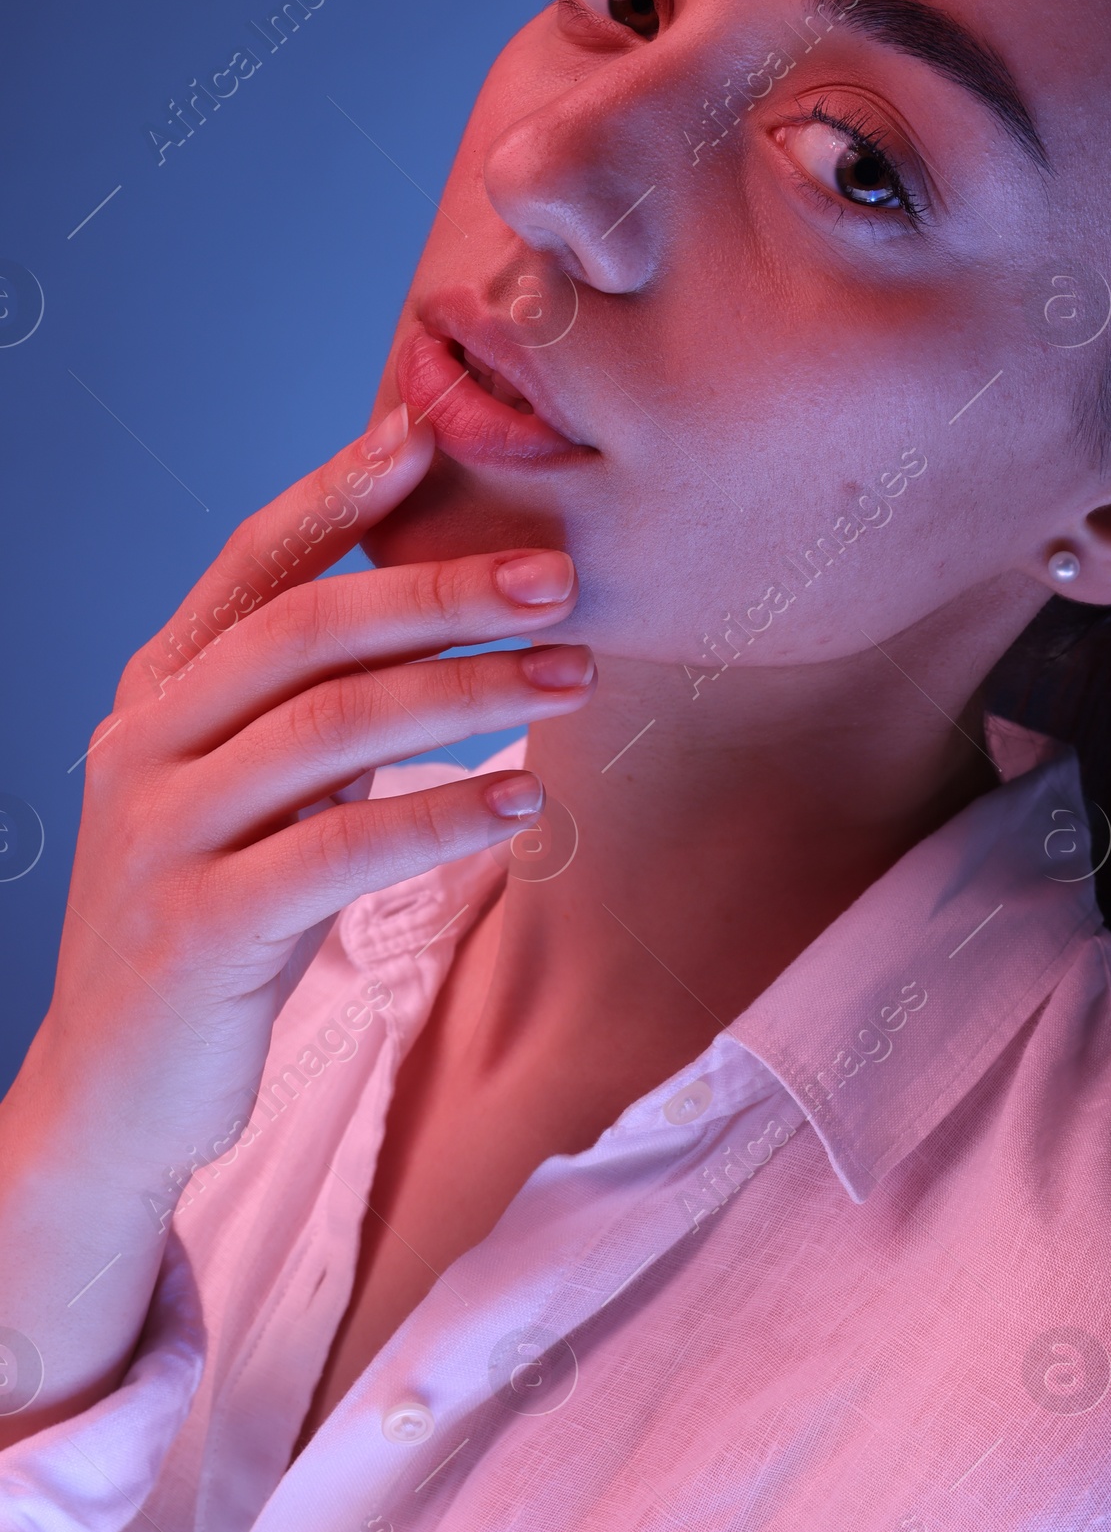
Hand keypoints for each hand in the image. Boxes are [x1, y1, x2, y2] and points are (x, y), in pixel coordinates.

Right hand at [0, 405, 590, 1433]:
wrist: (116, 1095)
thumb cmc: (217, 921)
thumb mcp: (251, 794)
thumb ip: (308, 704)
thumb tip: (436, 604)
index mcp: (159, 695)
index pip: (250, 566)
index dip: (336, 495)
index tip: (427, 436)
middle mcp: (145, 747)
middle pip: (305, 633)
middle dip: (440, 593)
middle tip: (558, 579)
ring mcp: (161, 837)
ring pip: (330, 729)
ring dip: (467, 694)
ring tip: (573, 678)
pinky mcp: (198, 931)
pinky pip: (339, 850)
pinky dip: (441, 817)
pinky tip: (521, 802)